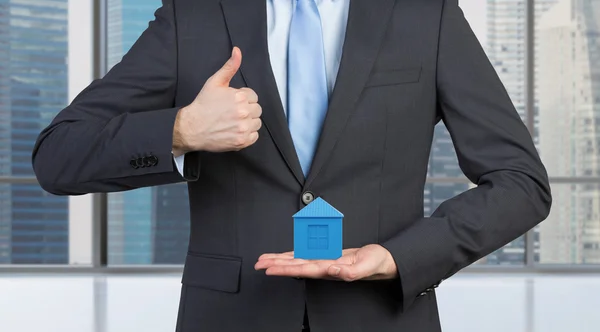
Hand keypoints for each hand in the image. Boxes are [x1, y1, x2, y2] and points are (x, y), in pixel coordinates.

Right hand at [172, 47, 261, 155]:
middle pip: (257, 110)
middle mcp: (244, 112)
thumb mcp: (215, 82)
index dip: (243, 99)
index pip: (254, 97)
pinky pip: (255, 136)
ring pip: (257, 123)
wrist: (192, 127)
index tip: (232, 102)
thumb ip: (230, 66)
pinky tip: (235, 130)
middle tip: (232, 112)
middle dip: (247, 110)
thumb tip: (237, 51)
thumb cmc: (203, 104)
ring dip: (248, 122)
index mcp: (240, 97)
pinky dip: (248, 135)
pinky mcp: (242, 141)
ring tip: (233, 121)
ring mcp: (243, 128)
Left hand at [255, 244, 397, 281]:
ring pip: (297, 260)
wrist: (382, 261)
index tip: (270, 269)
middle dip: (276, 265)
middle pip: (295, 266)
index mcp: (330, 270)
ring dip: (280, 260)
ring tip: (263, 260)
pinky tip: (283, 256)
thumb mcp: (367, 266)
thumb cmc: (376, 263)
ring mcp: (324, 262)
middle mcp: (323, 267)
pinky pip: (306, 255)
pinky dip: (292, 255)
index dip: (285, 269)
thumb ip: (351, 271)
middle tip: (258, 264)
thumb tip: (333, 270)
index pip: (303, 269)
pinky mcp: (326, 256)